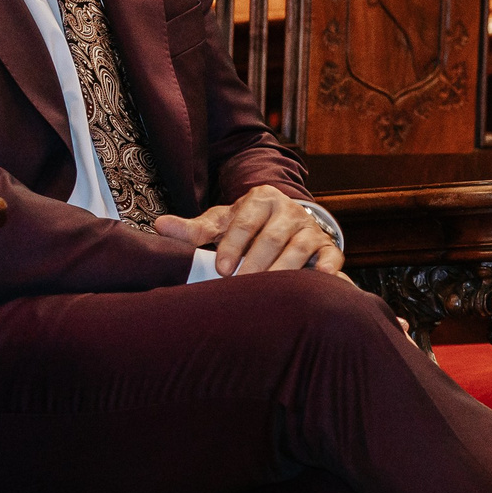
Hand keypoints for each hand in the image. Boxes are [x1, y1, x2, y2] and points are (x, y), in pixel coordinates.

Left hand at [156, 186, 342, 277]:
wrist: (284, 219)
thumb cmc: (247, 224)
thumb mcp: (222, 221)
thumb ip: (194, 228)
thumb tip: (160, 227)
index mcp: (260, 199)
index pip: (246, 222)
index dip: (233, 246)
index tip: (221, 269)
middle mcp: (288, 210)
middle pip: (272, 238)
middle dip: (256, 264)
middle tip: (241, 286)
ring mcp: (310, 228)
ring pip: (299, 249)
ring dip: (283, 272)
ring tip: (268, 293)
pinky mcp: (327, 246)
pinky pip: (331, 257)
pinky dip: (328, 269)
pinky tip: (318, 281)